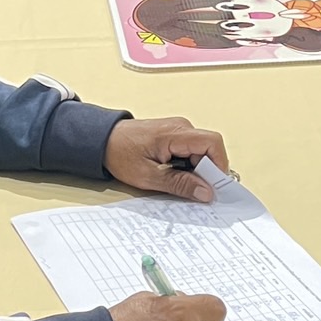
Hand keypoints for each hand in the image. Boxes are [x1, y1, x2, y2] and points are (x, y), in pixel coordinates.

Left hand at [104, 118, 229, 202]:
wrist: (101, 140)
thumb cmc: (120, 154)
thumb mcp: (150, 176)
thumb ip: (180, 184)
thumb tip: (206, 193)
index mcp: (176, 133)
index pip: (212, 143)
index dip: (219, 166)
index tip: (214, 186)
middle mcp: (181, 127)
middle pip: (209, 149)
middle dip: (206, 172)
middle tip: (193, 190)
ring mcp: (178, 130)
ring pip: (201, 152)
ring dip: (195, 170)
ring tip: (176, 181)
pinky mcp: (174, 136)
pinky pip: (190, 151)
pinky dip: (187, 165)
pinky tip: (172, 174)